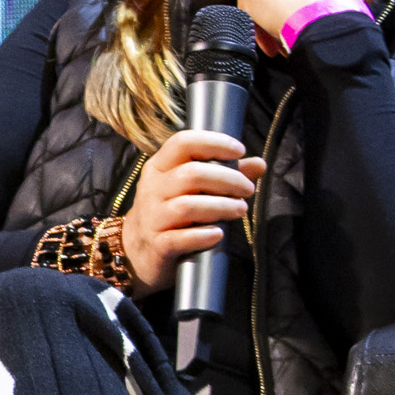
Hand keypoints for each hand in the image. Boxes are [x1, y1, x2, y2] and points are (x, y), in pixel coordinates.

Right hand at [120, 128, 260, 294]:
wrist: (137, 252)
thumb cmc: (170, 213)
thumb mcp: (191, 189)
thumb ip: (225, 174)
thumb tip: (258, 164)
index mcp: (159, 167)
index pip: (183, 142)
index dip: (214, 142)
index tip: (239, 151)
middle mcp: (152, 189)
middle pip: (190, 174)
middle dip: (227, 179)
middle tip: (247, 190)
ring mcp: (152, 218)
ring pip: (186, 206)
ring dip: (220, 206)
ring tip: (240, 210)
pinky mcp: (156, 245)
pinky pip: (179, 239)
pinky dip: (203, 236)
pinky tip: (219, 234)